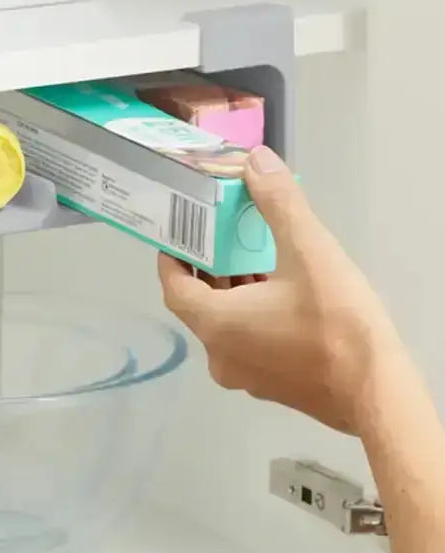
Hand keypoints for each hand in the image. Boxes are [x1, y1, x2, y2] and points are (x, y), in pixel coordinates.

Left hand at [158, 147, 401, 434]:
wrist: (378, 392)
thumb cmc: (337, 322)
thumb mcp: (308, 252)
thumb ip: (278, 204)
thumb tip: (256, 160)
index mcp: (215, 323)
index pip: (173, 286)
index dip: (173, 257)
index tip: (181, 232)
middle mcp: (219, 354)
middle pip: (198, 303)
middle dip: (209, 267)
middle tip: (222, 233)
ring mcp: (244, 375)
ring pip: (225, 323)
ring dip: (233, 291)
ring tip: (254, 254)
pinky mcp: (270, 386)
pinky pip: (247, 341)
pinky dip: (252, 314)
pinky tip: (280, 291)